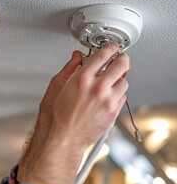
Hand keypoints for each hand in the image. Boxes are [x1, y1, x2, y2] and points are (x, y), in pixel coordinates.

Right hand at [21, 44, 129, 183]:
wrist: (65, 136)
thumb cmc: (59, 114)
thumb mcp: (58, 85)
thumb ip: (70, 68)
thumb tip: (77, 57)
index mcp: (83, 79)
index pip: (103, 55)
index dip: (110, 48)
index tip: (112, 47)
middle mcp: (98, 88)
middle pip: (121, 64)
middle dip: (122, 58)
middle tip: (120, 58)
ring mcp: (108, 100)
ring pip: (124, 81)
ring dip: (118, 79)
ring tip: (110, 82)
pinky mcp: (113, 112)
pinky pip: (123, 97)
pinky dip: (117, 94)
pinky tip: (107, 96)